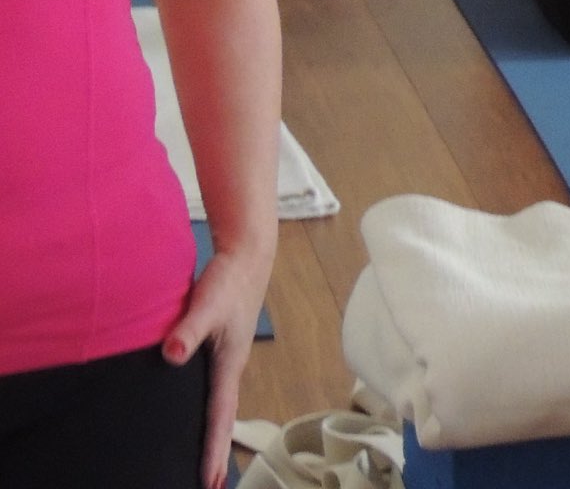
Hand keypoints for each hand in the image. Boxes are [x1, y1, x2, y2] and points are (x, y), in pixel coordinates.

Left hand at [167, 239, 273, 488]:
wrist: (247, 255)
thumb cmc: (229, 280)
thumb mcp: (208, 303)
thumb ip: (189, 329)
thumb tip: (172, 355)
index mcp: (230, 364)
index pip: (220, 416)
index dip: (214, 450)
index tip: (212, 481)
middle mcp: (229, 367)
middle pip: (222, 418)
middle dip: (217, 452)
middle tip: (211, 484)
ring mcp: (225, 360)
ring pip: (217, 406)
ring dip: (213, 434)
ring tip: (205, 462)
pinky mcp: (217, 350)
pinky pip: (210, 392)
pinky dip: (206, 412)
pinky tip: (193, 415)